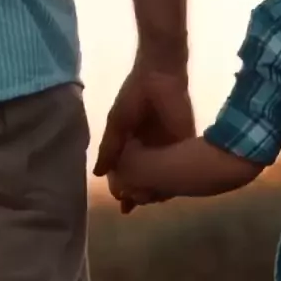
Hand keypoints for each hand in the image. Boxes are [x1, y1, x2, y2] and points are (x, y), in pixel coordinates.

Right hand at [94, 56, 194, 209]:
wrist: (159, 76)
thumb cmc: (135, 95)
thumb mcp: (116, 125)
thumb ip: (109, 149)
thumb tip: (97, 173)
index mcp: (134, 143)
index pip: (128, 172)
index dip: (123, 187)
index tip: (119, 200)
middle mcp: (151, 149)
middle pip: (145, 178)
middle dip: (138, 193)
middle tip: (129, 205)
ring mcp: (168, 148)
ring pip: (162, 177)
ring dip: (153, 190)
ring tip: (141, 200)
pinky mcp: (183, 143)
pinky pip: (178, 167)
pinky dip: (170, 179)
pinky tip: (161, 190)